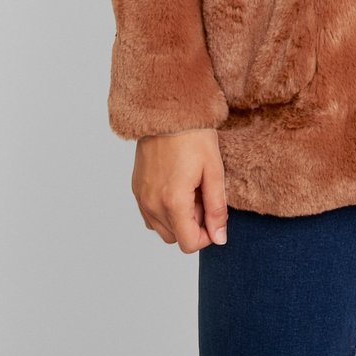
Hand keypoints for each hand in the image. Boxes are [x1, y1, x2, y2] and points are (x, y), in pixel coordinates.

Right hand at [132, 128, 227, 252]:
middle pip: (176, 238)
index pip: (189, 244)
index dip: (207, 236)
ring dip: (178, 219)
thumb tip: (219, 238)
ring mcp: (141, 197)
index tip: (214, 213)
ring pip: (161, 229)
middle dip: (193, 225)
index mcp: (173, 202)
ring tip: (191, 190)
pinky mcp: (136, 189)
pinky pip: (150, 215)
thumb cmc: (194, 136)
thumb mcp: (213, 171)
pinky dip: (164, 210)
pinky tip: (176, 187)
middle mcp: (152, 204)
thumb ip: (216, 209)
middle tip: (203, 195)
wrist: (167, 112)